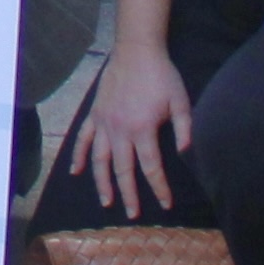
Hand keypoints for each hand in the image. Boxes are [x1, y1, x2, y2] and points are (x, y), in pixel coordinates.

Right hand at [68, 42, 193, 212]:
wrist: (136, 50)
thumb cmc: (162, 76)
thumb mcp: (180, 102)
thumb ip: (185, 130)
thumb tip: (188, 155)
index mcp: (142, 129)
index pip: (151, 167)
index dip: (159, 187)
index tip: (165, 204)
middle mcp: (119, 130)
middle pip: (122, 170)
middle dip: (128, 194)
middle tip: (133, 214)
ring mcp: (104, 123)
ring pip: (99, 160)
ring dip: (102, 182)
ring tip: (106, 201)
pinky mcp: (95, 114)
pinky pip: (83, 139)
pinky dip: (78, 156)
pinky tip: (75, 172)